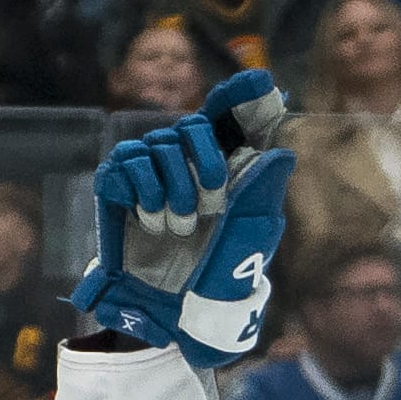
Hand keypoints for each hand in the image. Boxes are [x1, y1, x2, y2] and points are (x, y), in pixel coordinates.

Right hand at [73, 71, 295, 369]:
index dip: (240, 96)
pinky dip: (139, 186)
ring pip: (157, 144)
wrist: (178, 314)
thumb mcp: (249, 235)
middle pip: (191, 126)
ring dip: (173, 185)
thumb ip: (262, 191)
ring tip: (179, 226)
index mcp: (225, 168)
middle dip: (204, 159)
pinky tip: (151, 217)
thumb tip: (282, 153)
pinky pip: (122, 165)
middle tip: (211, 200)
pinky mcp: (118, 195)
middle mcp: (187, 166)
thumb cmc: (221, 277)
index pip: (229, 116)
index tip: (258, 85)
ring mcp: (151, 178)